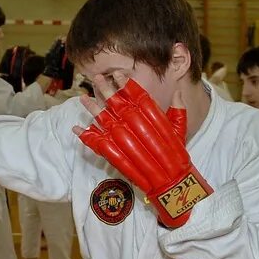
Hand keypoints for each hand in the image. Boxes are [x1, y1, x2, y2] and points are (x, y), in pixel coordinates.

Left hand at [74, 75, 211, 227]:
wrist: (171, 184)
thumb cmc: (177, 158)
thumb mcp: (181, 132)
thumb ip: (178, 111)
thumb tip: (178, 91)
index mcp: (155, 121)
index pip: (139, 97)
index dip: (127, 85)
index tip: (117, 74)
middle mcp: (139, 129)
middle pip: (119, 105)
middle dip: (107, 90)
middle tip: (97, 78)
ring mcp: (127, 144)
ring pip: (106, 122)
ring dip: (93, 109)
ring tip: (82, 97)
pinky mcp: (117, 158)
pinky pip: (98, 145)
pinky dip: (87, 137)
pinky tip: (77, 128)